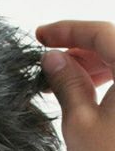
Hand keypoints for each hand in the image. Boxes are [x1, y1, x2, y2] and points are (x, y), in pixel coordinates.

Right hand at [37, 20, 114, 150]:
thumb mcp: (79, 121)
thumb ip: (66, 82)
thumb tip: (53, 59)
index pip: (101, 33)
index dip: (66, 30)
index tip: (42, 35)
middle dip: (80, 48)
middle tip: (48, 58)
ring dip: (95, 65)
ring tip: (64, 78)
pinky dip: (111, 79)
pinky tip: (89, 92)